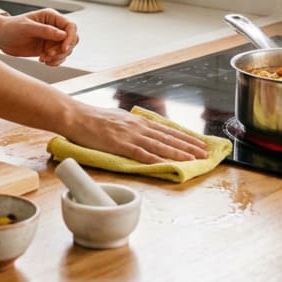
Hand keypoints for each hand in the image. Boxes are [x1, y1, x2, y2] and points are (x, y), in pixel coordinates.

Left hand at [0, 8, 77, 65]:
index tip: (64, 49)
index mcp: (51, 17)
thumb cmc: (10, 27)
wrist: (0, 37)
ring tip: (43, 58)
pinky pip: (59, 57)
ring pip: (66, 50)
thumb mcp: (26, 27)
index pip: (70, 27)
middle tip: (49, 55)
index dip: (70, 38)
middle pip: (72, 40)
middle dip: (63, 50)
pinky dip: (54, 62)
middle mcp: (54, 27)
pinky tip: (43, 61)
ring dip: (58, 57)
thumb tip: (63, 35)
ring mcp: (51, 39)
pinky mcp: (48, 49)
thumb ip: (45, 30)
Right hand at [65, 104, 209, 163]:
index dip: (185, 137)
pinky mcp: (121, 145)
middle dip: (189, 146)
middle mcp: (138, 126)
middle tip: (205, 153)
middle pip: (169, 137)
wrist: (77, 116)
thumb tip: (144, 130)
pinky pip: (142, 154)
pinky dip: (157, 159)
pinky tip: (168, 164)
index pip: (167, 130)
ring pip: (160, 145)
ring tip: (194, 159)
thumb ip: (132, 125)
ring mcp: (131, 135)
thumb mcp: (118, 118)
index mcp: (138, 121)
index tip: (199, 143)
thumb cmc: (94, 118)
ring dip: (179, 153)